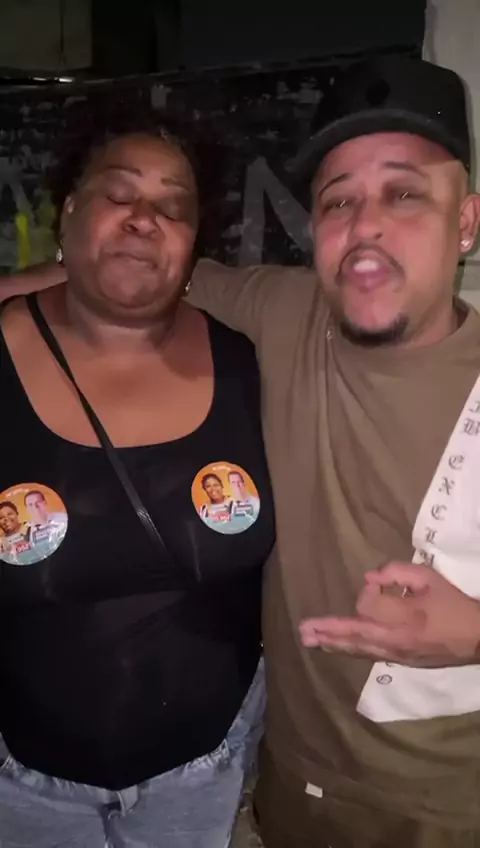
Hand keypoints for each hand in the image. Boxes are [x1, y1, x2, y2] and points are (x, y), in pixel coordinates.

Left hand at [299, 561, 479, 666]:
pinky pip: (367, 655)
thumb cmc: (453, 604)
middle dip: (328, 631)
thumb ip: (396, 571)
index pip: (367, 606)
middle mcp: (395, 640)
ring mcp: (396, 654)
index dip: (368, 591)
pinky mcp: (399, 662)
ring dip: (332, 643)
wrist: (477, 638)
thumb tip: (369, 577)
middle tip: (304, 630)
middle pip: (353, 635)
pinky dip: (348, 650)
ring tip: (310, 640)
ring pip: (357, 649)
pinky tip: (334, 648)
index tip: (379, 583)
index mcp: (404, 617)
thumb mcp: (428, 577)